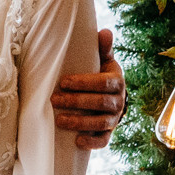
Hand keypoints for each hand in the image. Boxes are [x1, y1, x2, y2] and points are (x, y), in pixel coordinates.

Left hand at [50, 27, 124, 150]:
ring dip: (80, 122)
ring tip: (60, 121)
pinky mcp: (108, 133)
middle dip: (77, 102)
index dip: (85, 83)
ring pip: (101, 123)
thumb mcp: (102, 61)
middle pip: (100, 103)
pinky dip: (92, 142)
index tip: (64, 82)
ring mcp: (114, 119)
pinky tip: (77, 141)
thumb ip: (102, 48)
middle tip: (54, 100)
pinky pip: (103, 141)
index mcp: (117, 81)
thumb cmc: (100, 75)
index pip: (104, 82)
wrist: (109, 96)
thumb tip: (104, 31)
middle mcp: (119, 101)